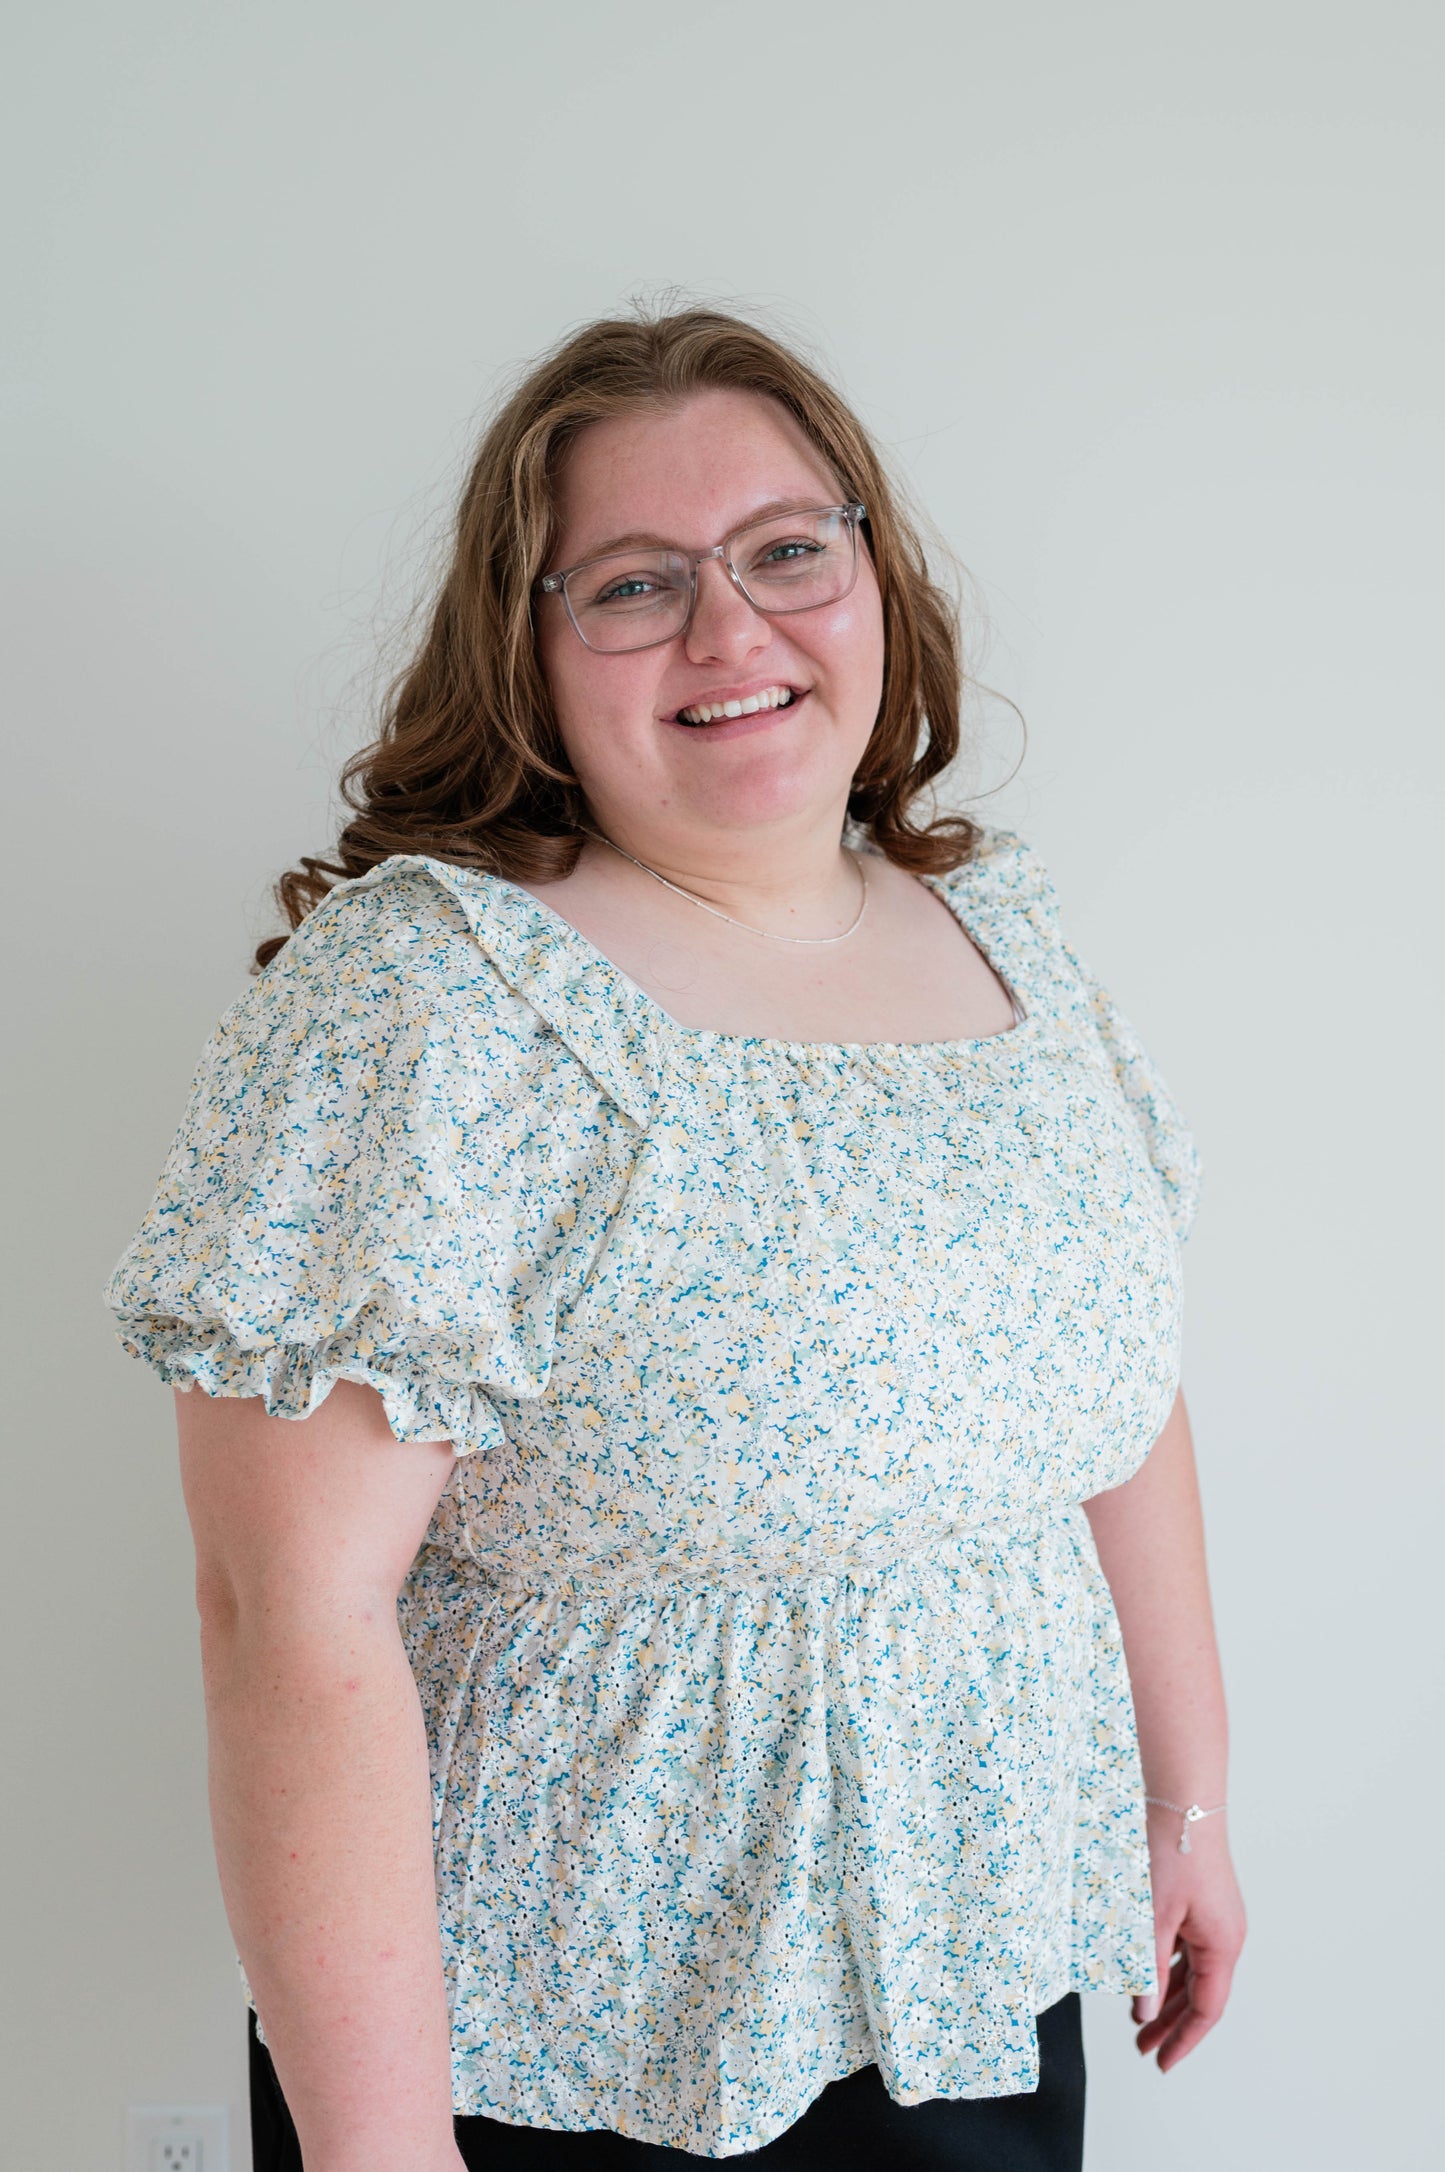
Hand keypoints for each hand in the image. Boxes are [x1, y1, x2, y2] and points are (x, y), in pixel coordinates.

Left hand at [1132, 1812, 1246, 2069]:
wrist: (1181, 1799)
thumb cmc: (1171, 1851)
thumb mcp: (1153, 1916)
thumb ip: (1147, 1967)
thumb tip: (1143, 2012)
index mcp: (1223, 1944)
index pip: (1207, 2009)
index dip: (1183, 2040)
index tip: (1161, 2063)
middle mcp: (1224, 1935)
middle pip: (1199, 1994)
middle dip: (1170, 2023)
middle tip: (1143, 2048)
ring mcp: (1213, 1917)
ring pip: (1189, 1971)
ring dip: (1165, 1995)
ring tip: (1139, 2019)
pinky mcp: (1199, 1902)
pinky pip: (1183, 1947)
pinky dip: (1163, 1966)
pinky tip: (1143, 1975)